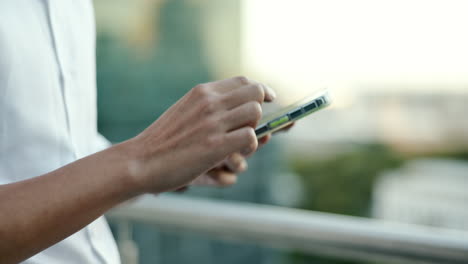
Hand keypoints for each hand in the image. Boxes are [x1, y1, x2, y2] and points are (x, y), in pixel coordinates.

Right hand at [126, 76, 275, 193]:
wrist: (139, 162)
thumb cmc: (163, 142)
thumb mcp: (185, 112)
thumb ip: (209, 107)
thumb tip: (239, 110)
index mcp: (202, 92)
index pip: (244, 81)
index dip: (262, 90)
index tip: (269, 99)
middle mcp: (209, 102)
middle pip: (256, 93)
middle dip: (261, 110)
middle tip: (252, 126)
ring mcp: (213, 122)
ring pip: (256, 112)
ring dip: (255, 130)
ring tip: (242, 144)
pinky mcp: (216, 144)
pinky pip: (250, 136)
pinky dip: (249, 146)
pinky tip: (236, 155)